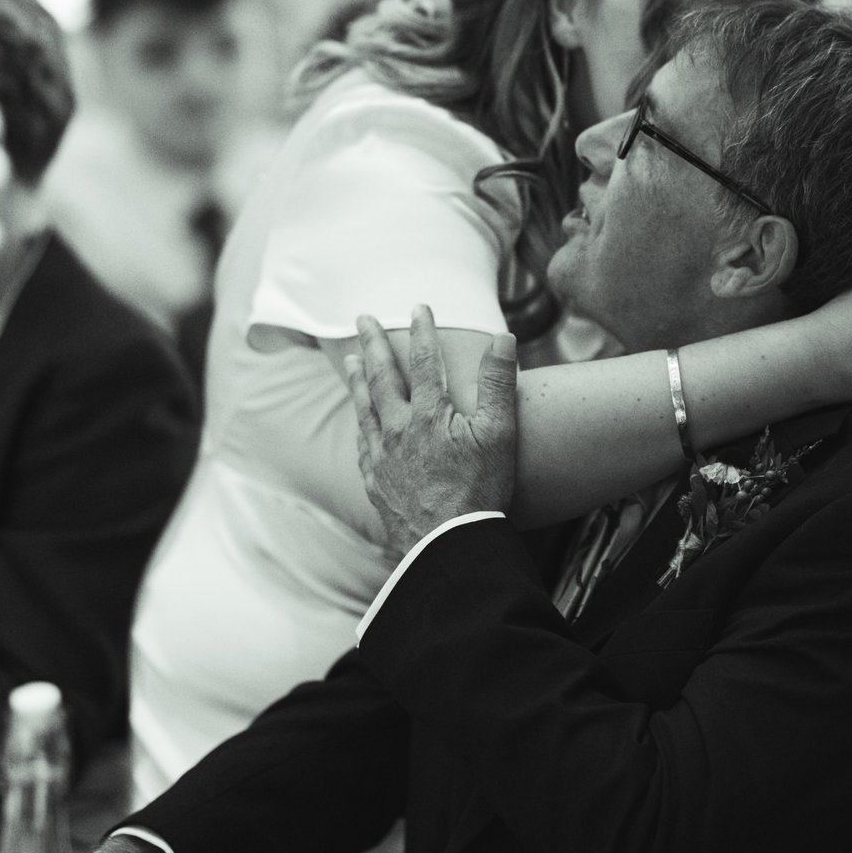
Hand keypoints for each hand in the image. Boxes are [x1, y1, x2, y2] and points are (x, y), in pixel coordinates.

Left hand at [344, 306, 519, 560]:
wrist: (447, 546)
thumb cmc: (480, 491)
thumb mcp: (500, 434)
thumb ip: (497, 382)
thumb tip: (501, 337)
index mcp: (428, 414)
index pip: (422, 360)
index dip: (421, 330)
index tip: (419, 306)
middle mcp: (397, 431)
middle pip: (381, 377)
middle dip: (373, 344)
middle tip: (362, 317)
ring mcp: (382, 458)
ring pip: (365, 408)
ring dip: (357, 380)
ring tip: (349, 360)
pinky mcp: (376, 484)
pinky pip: (361, 444)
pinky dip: (359, 424)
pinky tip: (360, 421)